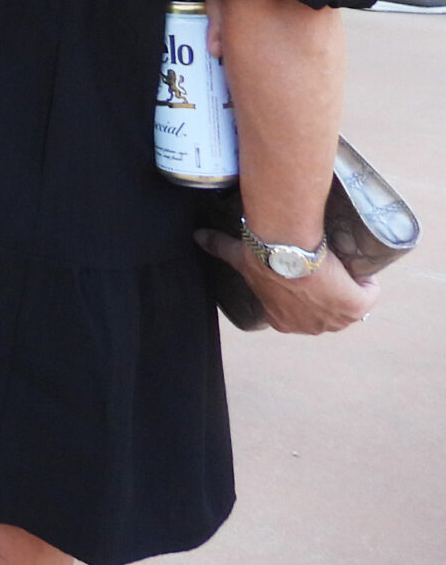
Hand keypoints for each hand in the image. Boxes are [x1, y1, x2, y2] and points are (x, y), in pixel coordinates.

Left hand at [196, 230, 377, 333]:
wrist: (288, 251)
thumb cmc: (261, 257)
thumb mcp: (238, 256)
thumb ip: (218, 248)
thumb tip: (197, 236)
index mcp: (282, 321)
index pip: (297, 309)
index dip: (302, 291)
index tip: (303, 273)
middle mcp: (310, 327)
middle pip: (324, 309)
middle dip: (325, 291)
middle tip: (321, 266)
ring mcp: (334, 320)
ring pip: (348, 304)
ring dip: (346, 289)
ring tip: (339, 265)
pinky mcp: (355, 307)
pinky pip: (368, 295)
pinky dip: (368, 284)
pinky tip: (360, 269)